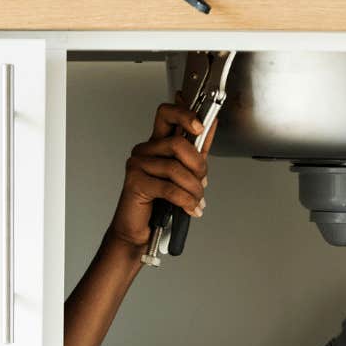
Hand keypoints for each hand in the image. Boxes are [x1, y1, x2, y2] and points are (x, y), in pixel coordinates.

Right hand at [107, 100, 217, 250]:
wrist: (141, 232)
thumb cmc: (160, 204)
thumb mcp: (186, 173)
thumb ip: (197, 150)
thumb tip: (211, 126)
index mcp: (157, 144)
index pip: (167, 114)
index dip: (185, 114)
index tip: (201, 125)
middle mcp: (145, 151)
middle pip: (178, 143)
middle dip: (198, 165)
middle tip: (201, 181)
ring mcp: (137, 165)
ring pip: (176, 169)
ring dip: (194, 189)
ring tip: (196, 200)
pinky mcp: (135, 182)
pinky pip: (169, 188)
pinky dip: (185, 201)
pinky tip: (189, 208)